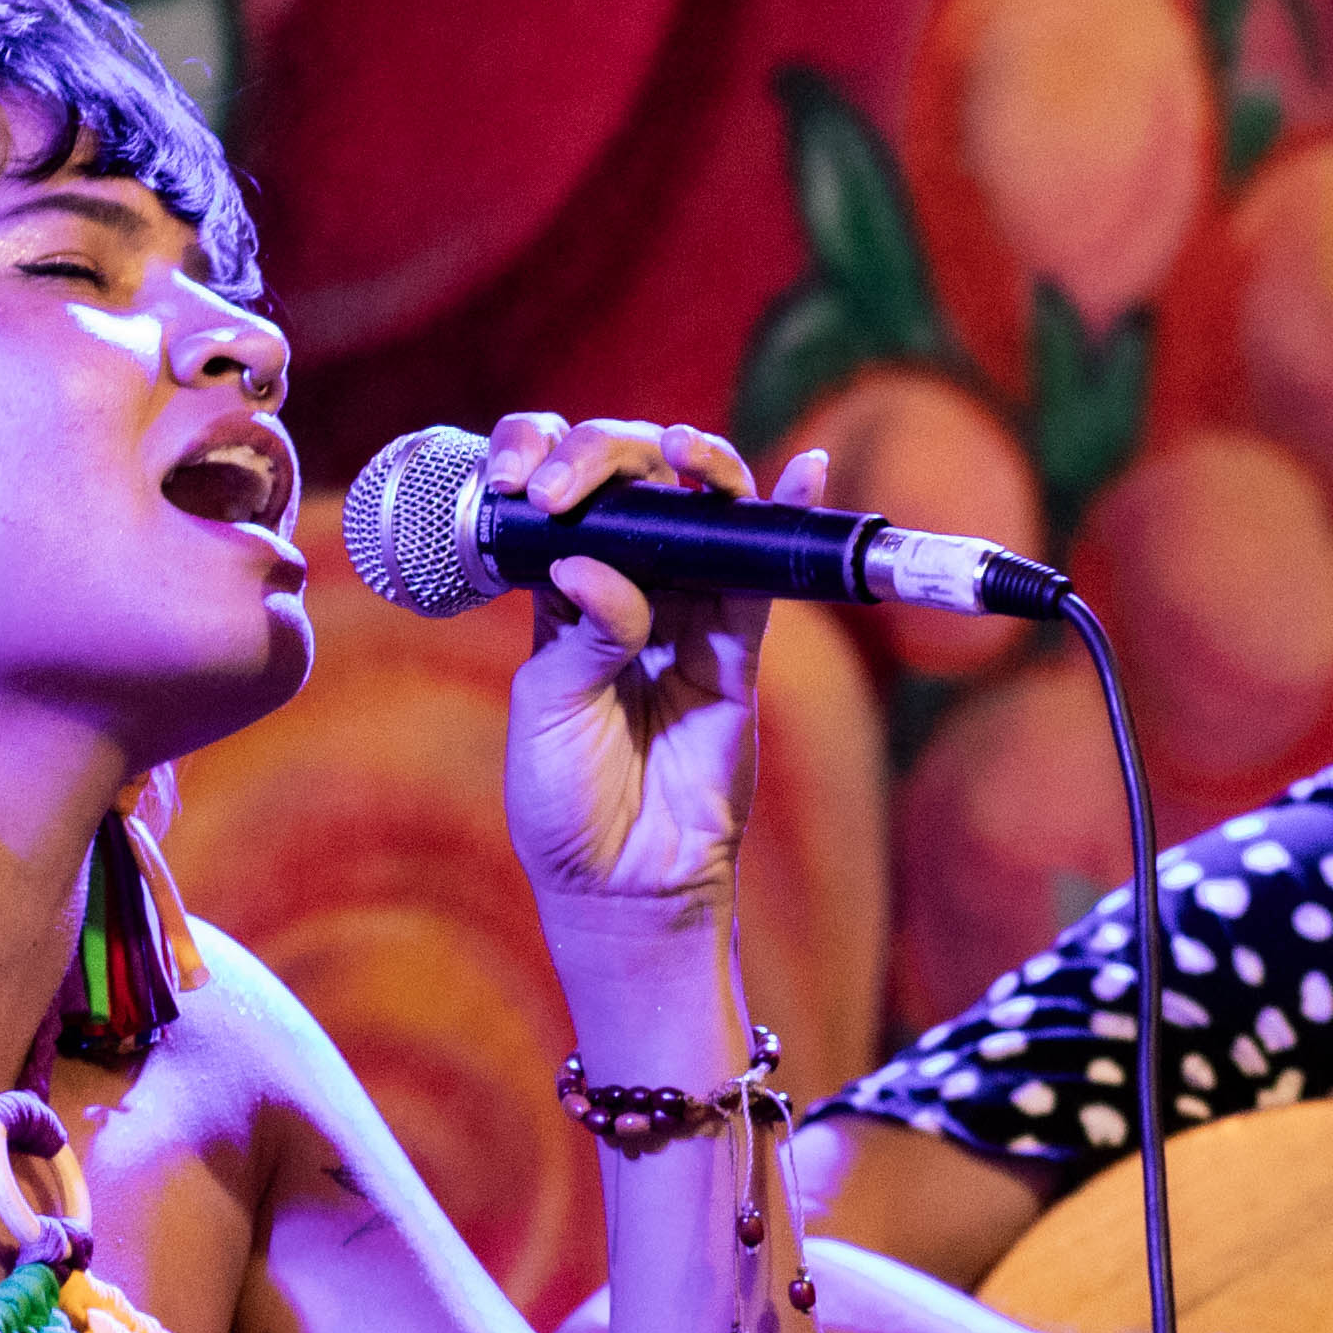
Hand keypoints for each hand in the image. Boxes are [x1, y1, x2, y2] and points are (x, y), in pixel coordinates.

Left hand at [487, 413, 812, 952]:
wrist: (627, 880)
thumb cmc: (567, 800)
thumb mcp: (548, 711)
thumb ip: (580, 634)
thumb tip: (604, 565)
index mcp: (557, 591)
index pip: (557, 498)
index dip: (542, 461)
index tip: (529, 481)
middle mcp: (624, 585)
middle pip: (629, 483)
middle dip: (608, 454)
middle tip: (579, 481)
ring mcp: (686, 611)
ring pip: (698, 511)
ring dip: (699, 464)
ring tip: (686, 452)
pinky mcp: (739, 646)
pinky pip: (765, 572)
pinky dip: (786, 518)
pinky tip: (803, 473)